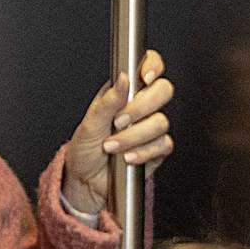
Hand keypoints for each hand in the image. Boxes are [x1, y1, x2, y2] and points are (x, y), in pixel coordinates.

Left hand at [61, 49, 174, 220]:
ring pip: (161, 121)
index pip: (149, 66)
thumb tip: (122, 78)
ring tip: (113, 145)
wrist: (87, 182)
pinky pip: (163, 145)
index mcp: (124, 92)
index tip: (144, 78)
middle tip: (118, 121)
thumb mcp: (88, 124)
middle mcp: (141, 107)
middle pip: (163, 90)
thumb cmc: (86, 150)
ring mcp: (151, 127)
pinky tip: (127, 157)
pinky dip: (142, 152)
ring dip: (134, 136)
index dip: (152, 66)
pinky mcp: (157, 149)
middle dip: (140, 107)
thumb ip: (107, 101)